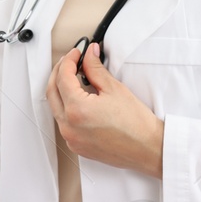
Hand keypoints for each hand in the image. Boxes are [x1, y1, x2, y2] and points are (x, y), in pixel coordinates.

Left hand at [46, 43, 165, 176]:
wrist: (147, 148)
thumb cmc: (136, 124)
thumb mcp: (114, 89)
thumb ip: (95, 68)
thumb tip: (89, 55)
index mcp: (77, 110)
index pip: (63, 77)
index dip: (69, 60)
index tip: (77, 53)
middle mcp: (69, 127)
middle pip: (52, 91)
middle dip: (60, 72)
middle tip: (71, 61)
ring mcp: (71, 138)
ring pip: (55, 107)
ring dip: (60, 89)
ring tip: (73, 76)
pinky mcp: (76, 145)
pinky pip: (63, 122)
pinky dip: (66, 106)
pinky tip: (76, 98)